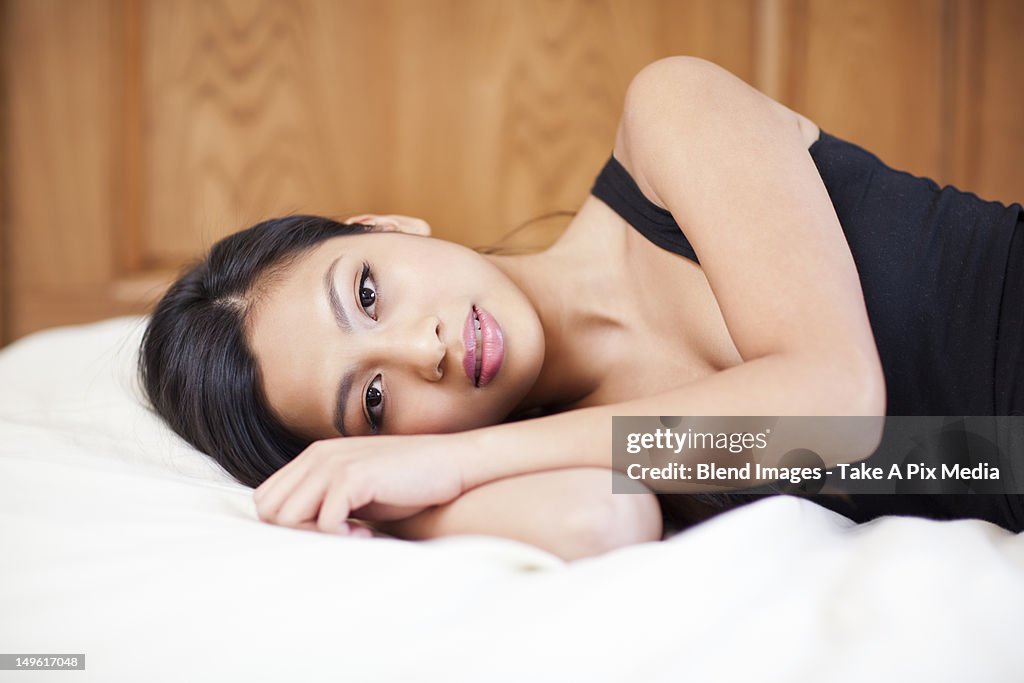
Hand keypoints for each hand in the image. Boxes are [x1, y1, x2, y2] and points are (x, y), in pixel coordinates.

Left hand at [252, 433, 465, 534]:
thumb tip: (295, 531)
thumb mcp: (357, 487)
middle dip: (296, 534)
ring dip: (316, 538)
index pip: (266, 499)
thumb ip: (325, 498)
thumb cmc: (407, 482)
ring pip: (288, 518)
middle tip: (335, 537)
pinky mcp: (353, 478)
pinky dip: (342, 538)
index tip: (321, 533)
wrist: (450, 464)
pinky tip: (367, 534)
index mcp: (314, 456)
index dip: (287, 525)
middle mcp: (318, 457)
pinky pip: (324, 523)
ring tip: (353, 535)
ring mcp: (334, 465)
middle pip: (269, 511)